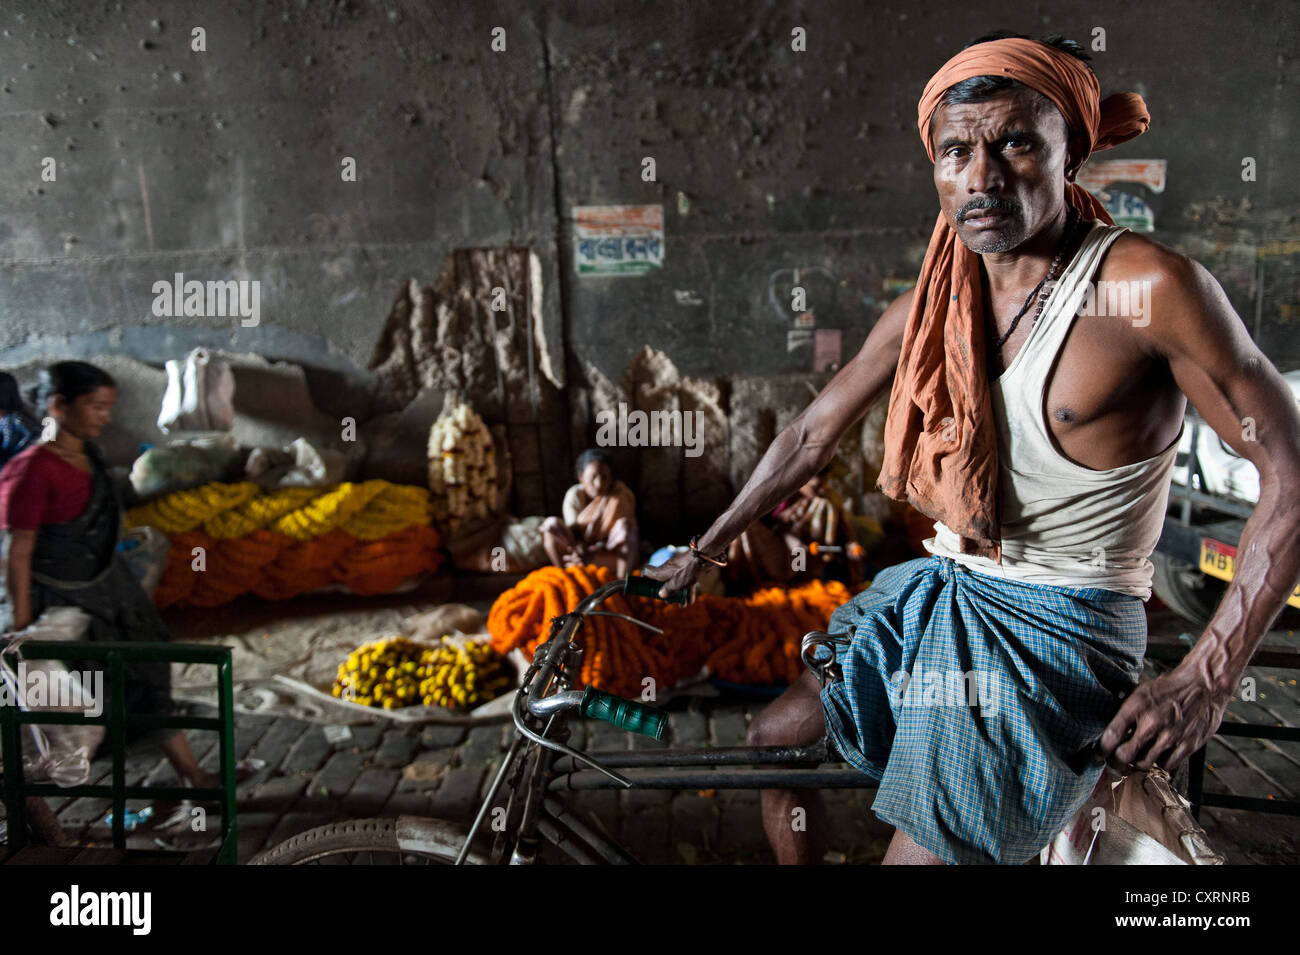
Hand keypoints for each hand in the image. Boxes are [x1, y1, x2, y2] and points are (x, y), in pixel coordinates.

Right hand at [641, 551, 703, 601]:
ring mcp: (679, 569)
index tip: (645, 585)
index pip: (647, 571)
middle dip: (666, 593)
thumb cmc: (686, 570)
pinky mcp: (689, 570)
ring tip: (682, 605)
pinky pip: (686, 582)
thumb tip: (661, 594)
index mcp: (661, 571)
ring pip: (676, 583)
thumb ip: (667, 590)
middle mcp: (668, 569)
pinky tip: (691, 601)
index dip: (644, 578)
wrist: (702, 559)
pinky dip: (687, 591)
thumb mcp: (675, 584)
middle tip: (669, 602)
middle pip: (663, 581)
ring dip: (679, 595)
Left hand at [1098, 663, 1230, 773]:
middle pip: (1124, 756)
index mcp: (1136, 706)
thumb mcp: (1140, 692)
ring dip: (1136, 763)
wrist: (1203, 685)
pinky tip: (1157, 754)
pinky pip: (1166, 765)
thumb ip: (1125, 712)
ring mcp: (1170, 736)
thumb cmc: (1169, 687)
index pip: (1111, 736)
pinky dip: (1159, 763)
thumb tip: (1109, 731)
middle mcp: (1152, 723)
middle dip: (1115, 762)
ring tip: (1135, 758)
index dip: (1100, 750)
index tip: (1097, 755)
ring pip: (1144, 764)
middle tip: (1114, 763)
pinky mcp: (1187, 745)